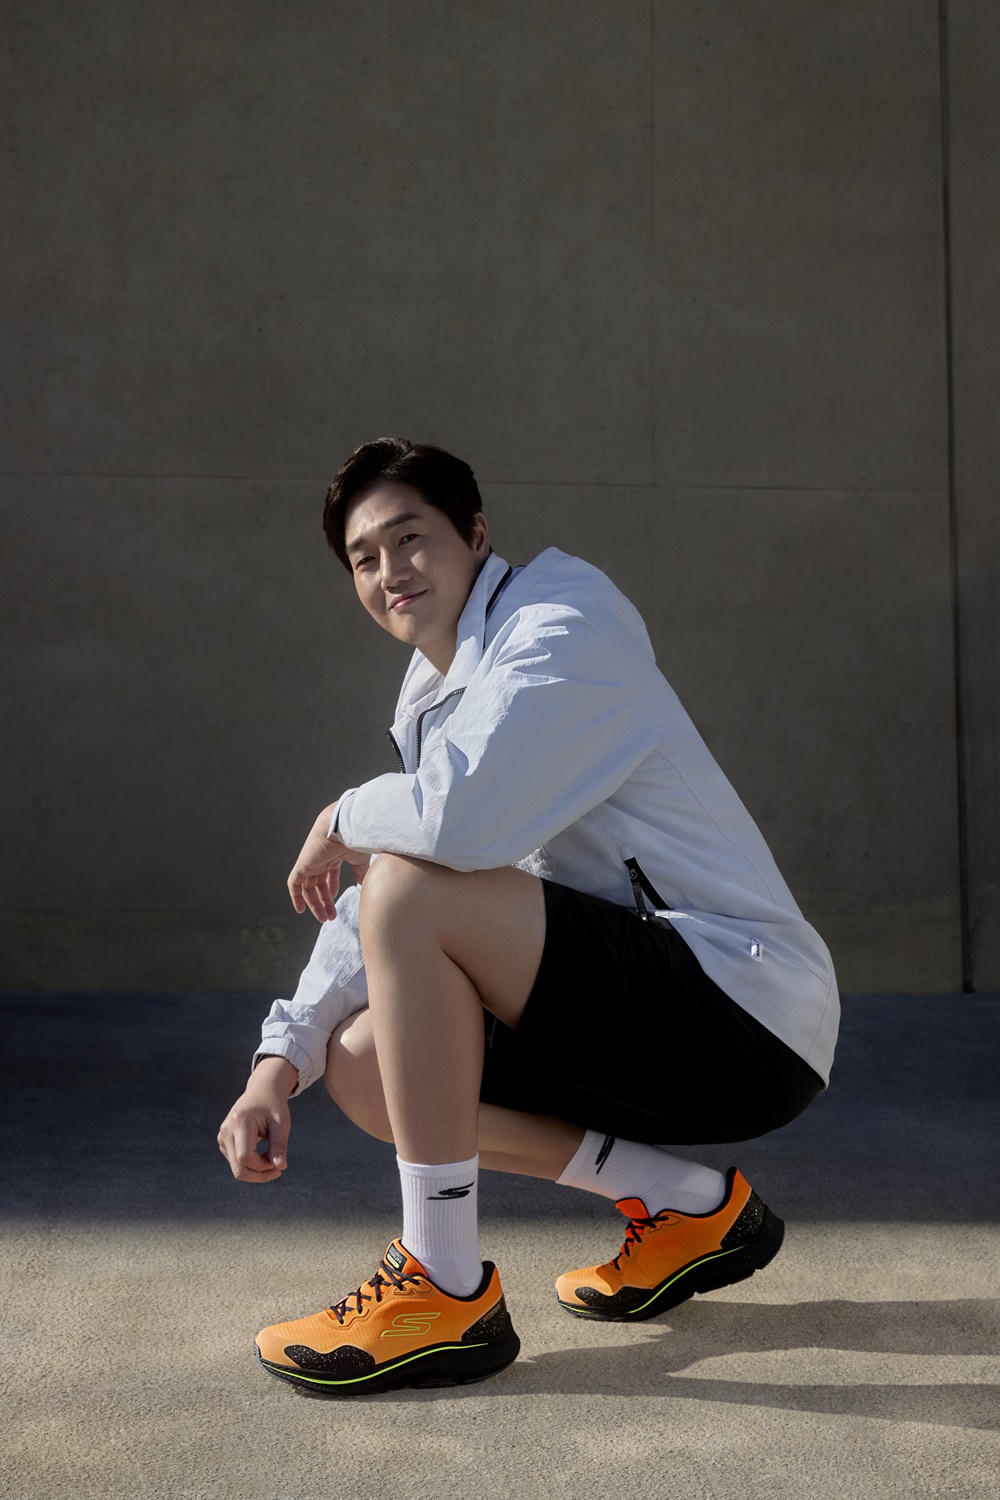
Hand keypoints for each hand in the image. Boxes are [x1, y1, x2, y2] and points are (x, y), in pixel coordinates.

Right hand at [217, 1056, 296, 1182]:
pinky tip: (262, 1152)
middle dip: (259, 1174)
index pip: (245, 1157)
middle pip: (238, 1168)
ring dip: (256, 1169)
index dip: (262, 1166)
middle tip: (278, 1169)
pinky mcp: (223, 1141)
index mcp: (239, 1122)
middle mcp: (226, 1130)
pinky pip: (236, 1162)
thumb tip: (281, 1167)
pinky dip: (250, 1164)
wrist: (262, 1090)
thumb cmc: (274, 1105)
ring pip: (237, 1168)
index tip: (278, 1163)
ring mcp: (222, 1137)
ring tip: (271, 1155)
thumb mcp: (281, 1123)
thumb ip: (279, 1145)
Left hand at [287, 801, 369, 921]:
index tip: (335, 901)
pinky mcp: (303, 865)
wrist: (345, 825)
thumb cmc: (356, 838)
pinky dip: (295, 896)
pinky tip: (300, 910)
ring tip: (324, 918)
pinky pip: (294, 883)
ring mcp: (311, 861)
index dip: (331, 889)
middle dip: (324, 900)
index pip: (329, 874)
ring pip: (308, 886)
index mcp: (334, 853)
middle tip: (330, 917)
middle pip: (318, 883)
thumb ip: (360, 872)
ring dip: (315, 903)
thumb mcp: (361, 859)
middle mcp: (321, 857)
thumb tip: (362, 885)